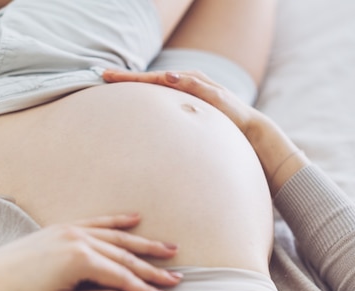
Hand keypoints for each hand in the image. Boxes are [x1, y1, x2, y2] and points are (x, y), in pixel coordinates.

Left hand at [0, 213, 180, 290]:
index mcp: (79, 261)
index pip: (122, 277)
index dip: (145, 289)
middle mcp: (79, 240)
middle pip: (125, 256)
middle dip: (152, 269)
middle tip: (176, 278)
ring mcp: (72, 230)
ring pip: (117, 237)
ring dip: (144, 243)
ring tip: (169, 248)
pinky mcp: (64, 227)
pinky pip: (97, 221)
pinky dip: (118, 220)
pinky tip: (136, 218)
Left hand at [104, 69, 308, 194]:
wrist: (252, 135)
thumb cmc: (219, 138)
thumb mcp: (191, 137)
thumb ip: (172, 135)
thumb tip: (148, 152)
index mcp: (179, 97)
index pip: (147, 89)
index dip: (126, 86)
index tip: (101, 85)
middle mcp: (188, 87)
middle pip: (152, 80)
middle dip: (127, 77)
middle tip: (102, 74)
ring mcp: (202, 88)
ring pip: (169, 79)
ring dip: (147, 77)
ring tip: (124, 76)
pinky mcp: (216, 96)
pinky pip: (196, 87)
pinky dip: (182, 82)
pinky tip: (168, 78)